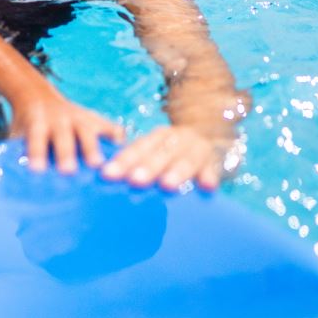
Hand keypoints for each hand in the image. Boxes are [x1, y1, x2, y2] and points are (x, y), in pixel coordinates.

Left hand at [10, 88, 126, 174]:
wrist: (36, 97)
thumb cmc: (27, 127)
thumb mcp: (17, 136)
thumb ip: (18, 153)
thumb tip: (16, 183)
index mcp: (37, 122)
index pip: (36, 137)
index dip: (36, 152)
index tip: (36, 170)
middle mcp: (59, 118)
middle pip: (63, 135)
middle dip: (66, 153)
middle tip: (68, 172)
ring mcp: (80, 117)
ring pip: (87, 130)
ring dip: (93, 148)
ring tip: (100, 167)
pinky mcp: (95, 119)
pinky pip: (110, 127)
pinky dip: (117, 139)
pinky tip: (125, 153)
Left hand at [101, 125, 234, 190]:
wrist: (209, 131)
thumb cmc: (171, 150)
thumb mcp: (155, 149)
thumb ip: (135, 161)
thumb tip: (104, 177)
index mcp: (158, 137)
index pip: (138, 148)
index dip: (123, 160)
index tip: (107, 174)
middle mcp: (176, 140)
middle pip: (160, 154)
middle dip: (147, 167)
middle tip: (134, 181)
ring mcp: (196, 149)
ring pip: (186, 159)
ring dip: (177, 172)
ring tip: (167, 186)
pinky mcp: (214, 161)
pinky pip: (212, 168)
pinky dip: (210, 176)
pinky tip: (206, 186)